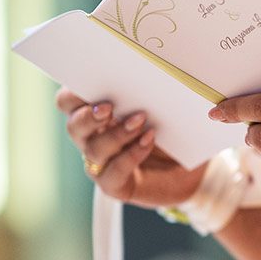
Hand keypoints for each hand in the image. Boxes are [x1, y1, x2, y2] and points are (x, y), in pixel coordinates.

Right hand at [56, 88, 204, 206]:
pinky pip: (112, 173)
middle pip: (74, 125)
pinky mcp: (115, 185)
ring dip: (116, 134)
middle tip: (109, 106)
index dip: (72, 93)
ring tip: (141, 121)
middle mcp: (93, 138)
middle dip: (88, 115)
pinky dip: (129, 156)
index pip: (69, 101)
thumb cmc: (174, 133)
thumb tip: (154, 74)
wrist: (191, 172)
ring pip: (93, 149)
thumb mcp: (167, 109)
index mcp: (97, 114)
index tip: (90, 81)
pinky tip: (148, 142)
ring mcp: (102, 163)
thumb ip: (152, 93)